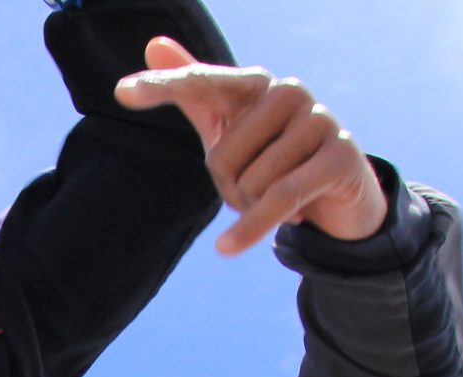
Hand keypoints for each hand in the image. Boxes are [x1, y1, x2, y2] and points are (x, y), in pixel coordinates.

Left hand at [114, 37, 387, 255]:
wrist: (336, 192)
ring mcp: (320, 120)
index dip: (163, 87)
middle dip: (229, 188)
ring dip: (252, 207)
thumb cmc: (272, 156)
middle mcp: (288, 92)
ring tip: (277, 199)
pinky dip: (251, 228)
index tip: (121, 93)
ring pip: (251, 182)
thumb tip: (153, 44)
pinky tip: (228, 247)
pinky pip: (279, 198)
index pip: (202, 83)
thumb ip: (194, 90)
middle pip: (221, 156)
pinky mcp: (341, 155)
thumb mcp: (228, 126)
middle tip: (257, 187)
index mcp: (256, 84)